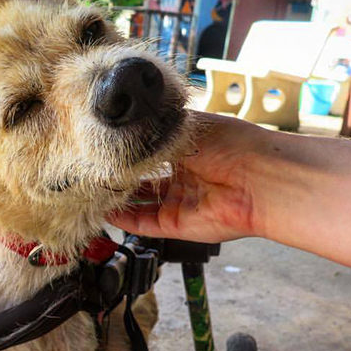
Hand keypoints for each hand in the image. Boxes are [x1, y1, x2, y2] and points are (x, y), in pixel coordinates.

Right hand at [109, 114, 264, 242]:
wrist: (258, 177)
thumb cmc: (232, 144)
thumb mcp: (188, 125)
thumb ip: (156, 130)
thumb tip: (128, 131)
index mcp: (189, 152)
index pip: (152, 154)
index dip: (130, 154)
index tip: (105, 151)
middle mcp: (185, 179)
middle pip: (144, 182)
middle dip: (121, 179)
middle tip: (94, 173)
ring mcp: (181, 203)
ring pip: (142, 206)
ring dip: (118, 201)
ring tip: (92, 192)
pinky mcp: (179, 225)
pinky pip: (146, 225)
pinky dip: (125, 220)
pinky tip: (106, 211)